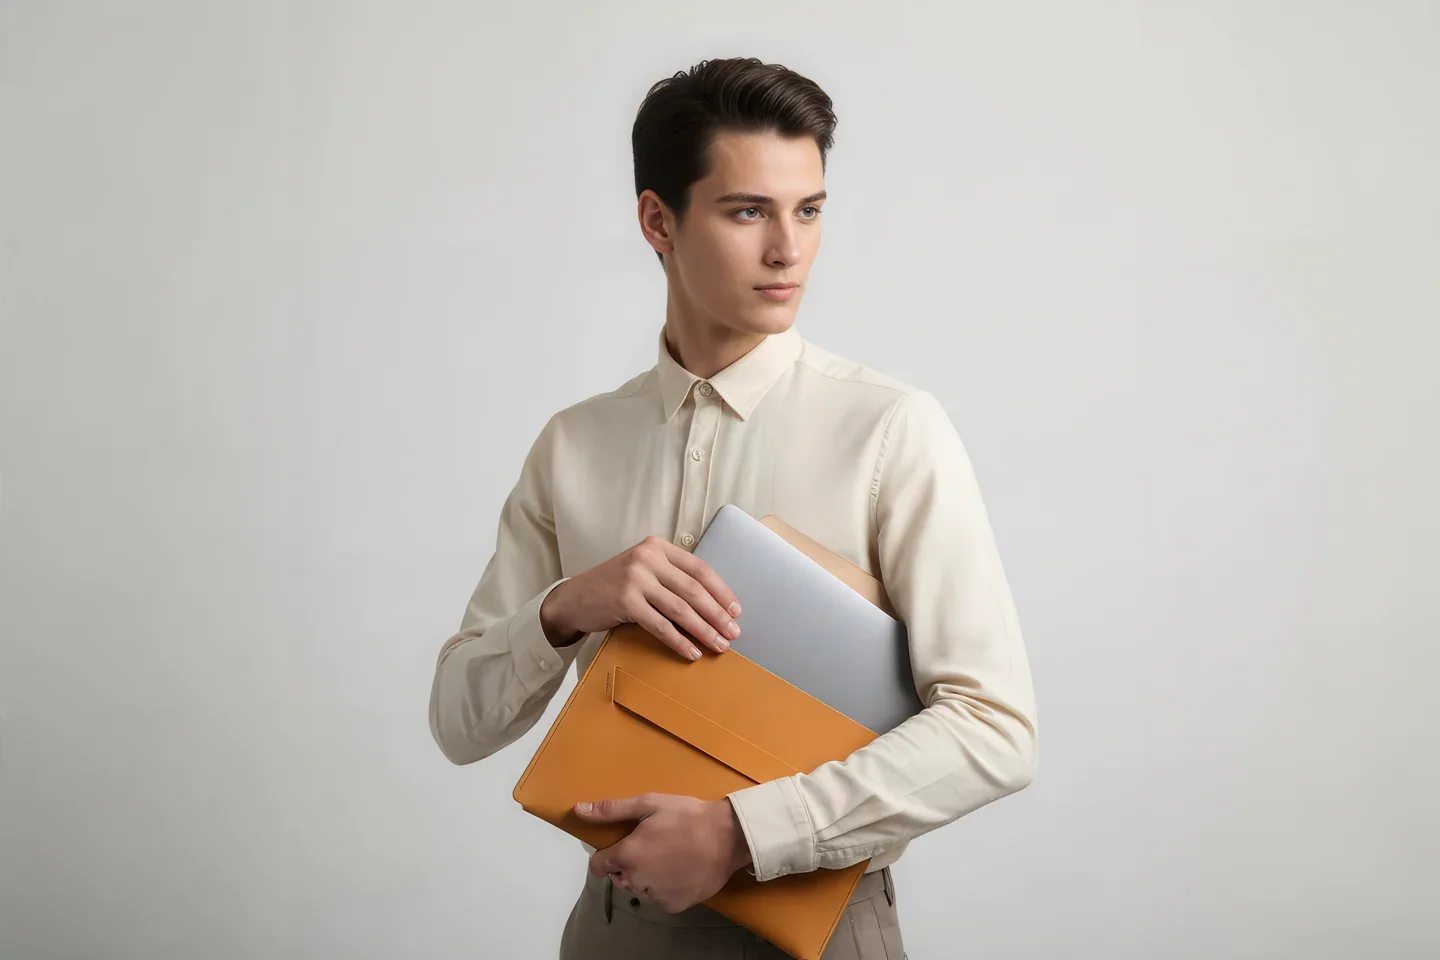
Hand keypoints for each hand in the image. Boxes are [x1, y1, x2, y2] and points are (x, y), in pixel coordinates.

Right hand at [539, 536, 741, 658]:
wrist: (574, 599)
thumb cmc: (613, 587)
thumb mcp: (643, 571)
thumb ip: (671, 577)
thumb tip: (712, 604)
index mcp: (657, 547)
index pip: (699, 568)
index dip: (721, 591)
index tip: (735, 610)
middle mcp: (647, 558)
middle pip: (694, 590)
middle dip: (717, 614)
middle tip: (733, 633)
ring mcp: (636, 579)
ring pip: (681, 609)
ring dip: (704, 630)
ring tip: (719, 645)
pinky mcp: (626, 601)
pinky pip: (661, 625)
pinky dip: (679, 641)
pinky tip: (692, 652)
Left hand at [575, 793, 752, 913]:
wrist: (727, 837)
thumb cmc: (686, 816)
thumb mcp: (648, 804)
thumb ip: (612, 810)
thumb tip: (578, 810)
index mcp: (627, 856)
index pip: (598, 865)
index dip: (606, 854)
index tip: (621, 845)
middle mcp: (637, 880)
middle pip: (619, 877)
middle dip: (628, 864)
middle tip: (652, 846)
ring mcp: (655, 896)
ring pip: (639, 889)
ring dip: (646, 877)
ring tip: (668, 857)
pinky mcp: (674, 906)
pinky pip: (658, 898)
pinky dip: (664, 888)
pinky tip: (679, 871)